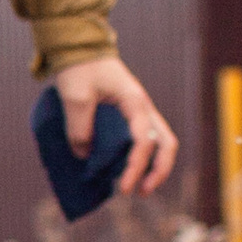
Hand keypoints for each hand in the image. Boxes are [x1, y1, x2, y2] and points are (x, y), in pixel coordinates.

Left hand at [55, 55, 177, 197]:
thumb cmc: (79, 69)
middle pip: (166, 143)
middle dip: (158, 171)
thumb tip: (84, 156)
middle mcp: (143, 108)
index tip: (123, 187)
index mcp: (135, 102)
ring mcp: (138, 112)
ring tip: (137, 188)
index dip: (136, 167)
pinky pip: (143, 139)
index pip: (145, 141)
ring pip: (160, 142)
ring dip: (153, 167)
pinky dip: (140, 157)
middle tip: (140, 192)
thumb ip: (79, 128)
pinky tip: (123, 171)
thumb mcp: (74, 97)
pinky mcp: (129, 116)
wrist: (79, 49)